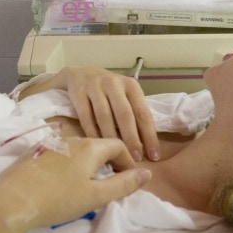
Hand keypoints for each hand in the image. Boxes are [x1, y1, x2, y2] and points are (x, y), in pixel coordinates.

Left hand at [0, 138, 151, 232]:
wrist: (11, 199)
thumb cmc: (58, 199)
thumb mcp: (95, 196)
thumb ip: (123, 184)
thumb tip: (146, 174)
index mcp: (91, 146)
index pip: (118, 144)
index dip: (128, 161)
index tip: (129, 178)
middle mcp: (73, 138)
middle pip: (99, 144)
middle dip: (111, 161)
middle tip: (112, 182)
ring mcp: (53, 143)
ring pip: (81, 148)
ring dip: (91, 162)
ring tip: (90, 182)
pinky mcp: (38, 151)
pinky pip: (64, 152)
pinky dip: (73, 163)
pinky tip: (65, 180)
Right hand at [20, 66, 159, 161]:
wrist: (80, 73)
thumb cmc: (108, 90)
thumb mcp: (124, 94)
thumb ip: (134, 112)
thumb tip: (148, 144)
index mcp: (130, 85)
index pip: (143, 112)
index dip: (150, 135)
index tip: (154, 155)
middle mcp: (114, 83)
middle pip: (125, 114)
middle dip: (132, 139)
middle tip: (136, 159)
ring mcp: (95, 86)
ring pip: (104, 117)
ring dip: (112, 139)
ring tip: (117, 156)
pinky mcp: (78, 93)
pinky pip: (86, 117)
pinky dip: (92, 134)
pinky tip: (98, 147)